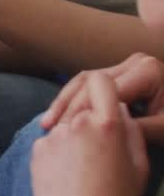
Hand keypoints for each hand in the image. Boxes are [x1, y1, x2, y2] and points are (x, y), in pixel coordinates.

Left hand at [32, 72, 148, 195]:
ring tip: (82, 167)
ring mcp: (52, 136)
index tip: (106, 102)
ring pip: (64, 124)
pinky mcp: (35, 150)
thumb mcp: (139, 165)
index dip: (104, 88)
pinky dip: (57, 151)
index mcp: (107, 124)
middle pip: (80, 105)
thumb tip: (119, 109)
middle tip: (98, 146)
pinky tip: (66, 174)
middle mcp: (76, 123)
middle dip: (89, 118)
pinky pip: (49, 141)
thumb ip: (131, 130)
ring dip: (72, 135)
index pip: (100, 82)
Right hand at [43, 53, 163, 128]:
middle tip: (50, 129)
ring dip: (65, 103)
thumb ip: (136, 129)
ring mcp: (127, 66)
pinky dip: (74, 102)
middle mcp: (135, 62)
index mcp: (146, 70)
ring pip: (84, 82)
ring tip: (49, 125)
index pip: (105, 89)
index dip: (82, 111)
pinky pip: (90, 86)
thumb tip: (104, 133)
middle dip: (68, 105)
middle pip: (89, 81)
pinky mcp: (122, 75)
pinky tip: (60, 118)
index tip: (65, 131)